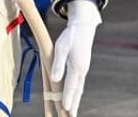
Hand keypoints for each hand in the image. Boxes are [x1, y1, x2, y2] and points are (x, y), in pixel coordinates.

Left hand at [51, 0, 100, 116]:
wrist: (83, 29)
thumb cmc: (69, 38)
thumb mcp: (61, 48)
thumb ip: (58, 64)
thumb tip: (54, 79)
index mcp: (76, 67)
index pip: (71, 86)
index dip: (67, 97)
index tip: (65, 108)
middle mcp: (81, 71)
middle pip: (77, 91)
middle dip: (73, 104)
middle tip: (70, 116)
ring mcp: (83, 70)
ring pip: (79, 89)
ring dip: (75, 100)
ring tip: (72, 111)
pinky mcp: (82, 68)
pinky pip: (79, 84)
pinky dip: (76, 93)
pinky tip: (74, 97)